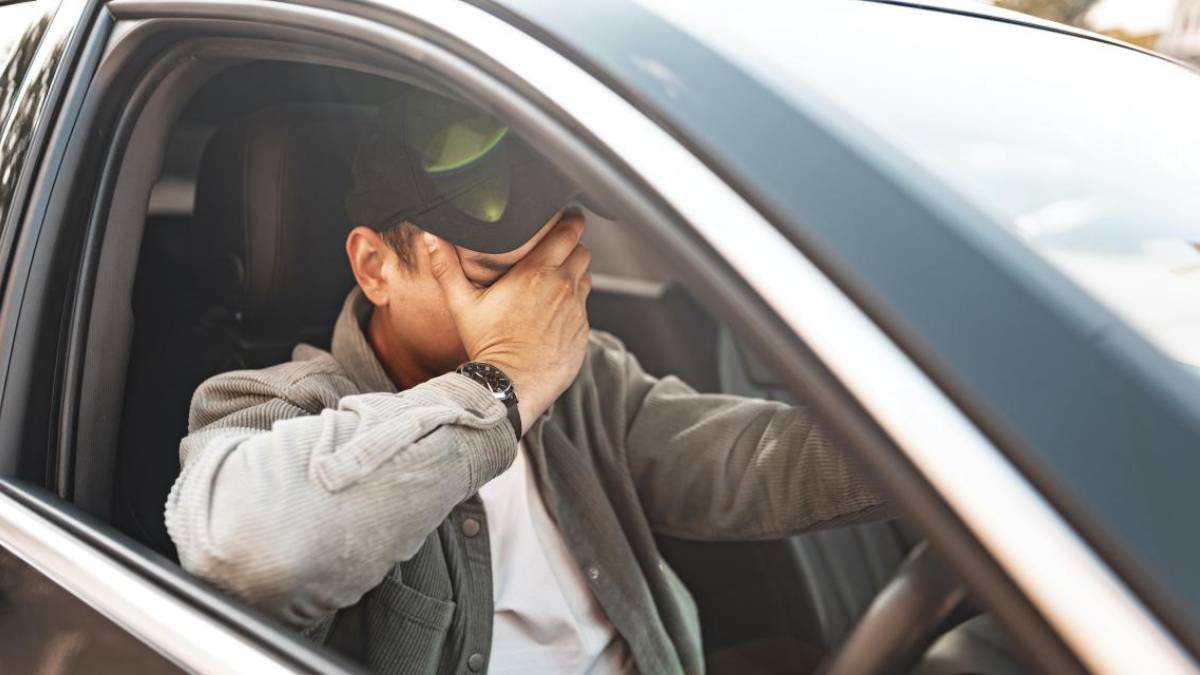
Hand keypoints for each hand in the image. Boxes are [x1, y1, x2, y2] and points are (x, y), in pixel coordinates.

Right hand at [424, 211, 591, 430]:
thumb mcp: (463, 304)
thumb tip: (430, 237)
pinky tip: (553, 313)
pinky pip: (584, 308)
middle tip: (557, 249)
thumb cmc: (487, 344)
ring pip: (585, 278)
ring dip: (574, 275)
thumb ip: (447, 267)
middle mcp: (562, 287)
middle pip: (582, 251)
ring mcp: (576, 310)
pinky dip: (573, 304)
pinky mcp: (583, 331)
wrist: (511, 384)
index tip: (565, 217)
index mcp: (537, 272)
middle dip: (572, 246)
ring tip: (554, 282)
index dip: (570, 221)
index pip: (569, 232)